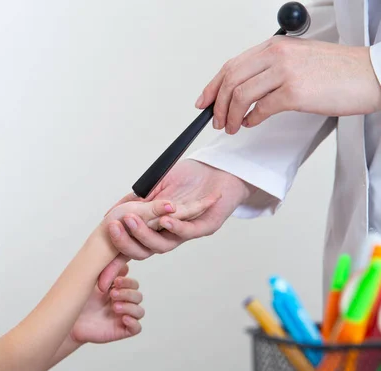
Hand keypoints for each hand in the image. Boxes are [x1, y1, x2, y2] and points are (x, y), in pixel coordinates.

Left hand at [69, 264, 143, 344]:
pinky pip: (137, 328)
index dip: (128, 282)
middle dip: (127, 293)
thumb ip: (107, 273)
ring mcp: (122, 317)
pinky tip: (123, 318)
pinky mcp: (121, 330)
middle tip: (112, 294)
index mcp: (117, 291)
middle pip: (138, 296)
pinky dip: (134, 322)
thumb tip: (123, 265)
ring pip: (139, 311)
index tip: (116, 281)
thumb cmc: (79, 302)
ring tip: (115, 307)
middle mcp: (122, 303)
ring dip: (130, 307)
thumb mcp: (92, 283)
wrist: (70, 320)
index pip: (133, 284)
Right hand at [97, 159, 249, 291]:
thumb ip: (135, 200)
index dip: (115, 264)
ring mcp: (185, 234)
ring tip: (132, 219)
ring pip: (162, 245)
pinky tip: (165, 219)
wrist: (218, 169)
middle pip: (142, 250)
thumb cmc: (188, 176)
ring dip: (146, 234)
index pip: (131, 248)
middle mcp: (167, 235)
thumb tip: (109, 215)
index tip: (100, 280)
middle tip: (112, 227)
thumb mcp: (154, 185)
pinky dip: (175, 227)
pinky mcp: (205, 227)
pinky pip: (187, 232)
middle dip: (125, 242)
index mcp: (154, 228)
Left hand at [195, 36, 380, 134]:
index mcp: (274, 46)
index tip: (203, 101)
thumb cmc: (338, 70)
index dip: (212, 86)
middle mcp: (277, 56)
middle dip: (217, 105)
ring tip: (231, 126)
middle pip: (231, 80)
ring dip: (230, 116)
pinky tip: (250, 123)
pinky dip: (249, 120)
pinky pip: (259, 109)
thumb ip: (270, 67)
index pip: (231, 65)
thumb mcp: (298, 58)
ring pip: (240, 96)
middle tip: (215, 120)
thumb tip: (243, 87)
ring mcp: (285, 73)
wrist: (371, 74)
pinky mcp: (294, 93)